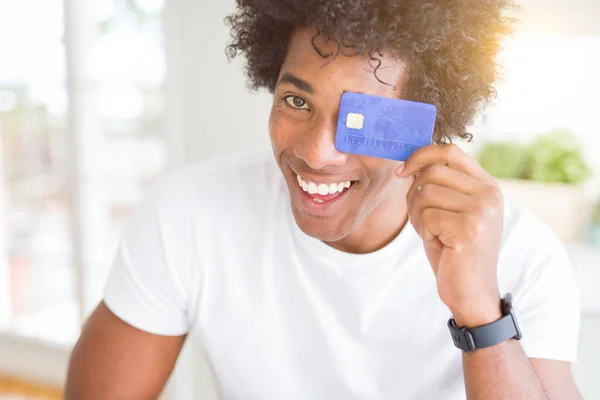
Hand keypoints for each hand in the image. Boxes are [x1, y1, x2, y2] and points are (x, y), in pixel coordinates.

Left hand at [396, 144, 503, 326]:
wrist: (471, 291)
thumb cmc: (454, 250)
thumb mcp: (449, 211)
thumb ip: (437, 185)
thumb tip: (408, 163)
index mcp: (487, 185)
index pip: (449, 151)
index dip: (420, 156)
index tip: (402, 171)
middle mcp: (489, 194)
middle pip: (432, 172)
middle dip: (415, 195)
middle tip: (422, 219)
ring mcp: (481, 211)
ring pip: (425, 193)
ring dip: (418, 215)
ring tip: (433, 233)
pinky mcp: (469, 229)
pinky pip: (426, 216)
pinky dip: (423, 231)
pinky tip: (439, 244)